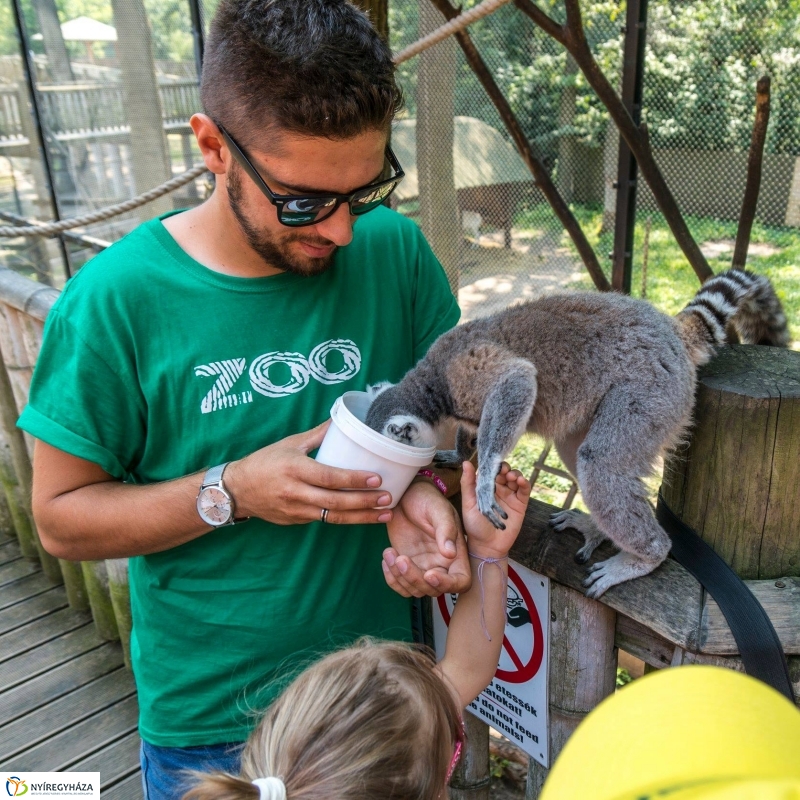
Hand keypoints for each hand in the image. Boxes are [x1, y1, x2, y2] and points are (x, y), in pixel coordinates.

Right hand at [226, 421, 394, 525]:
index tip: (377, 479)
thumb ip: (317, 435)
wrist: (236, 490)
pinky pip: (324, 520)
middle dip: (365, 502)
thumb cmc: (264, 462)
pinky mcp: (297, 521)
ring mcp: (296, 510)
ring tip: (384, 514)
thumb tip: (341, 418)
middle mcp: (296, 492)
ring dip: (361, 517)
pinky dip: (345, 519)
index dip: (354, 480)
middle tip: (388, 499)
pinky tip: (363, 516)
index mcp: (295, 469)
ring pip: (334, 517)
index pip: (330, 477)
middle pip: (336, 502)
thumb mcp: (289, 444)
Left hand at [382, 480, 470, 597]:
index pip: (460, 581)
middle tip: (401, 558)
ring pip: (415, 590)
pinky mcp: (406, 566)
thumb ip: (446, 530)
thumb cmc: (426, 498)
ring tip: (390, 552)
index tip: (429, 574)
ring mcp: (422, 567)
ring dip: (399, 577)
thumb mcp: (438, 510)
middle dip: (415, 579)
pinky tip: (387, 555)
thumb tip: (450, 553)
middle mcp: (441, 565)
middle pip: (433, 590)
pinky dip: (391, 578)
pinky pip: (400, 585)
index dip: (447, 584)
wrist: (404, 495)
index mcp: (456, 553)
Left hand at [461, 460, 529, 557]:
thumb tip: (466, 462)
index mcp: (486, 487)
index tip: (494, 463)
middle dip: (505, 468)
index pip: (492, 470)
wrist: (486, 545)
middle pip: (505, 472)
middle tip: (504, 470)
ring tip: (512, 477)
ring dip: (515, 474)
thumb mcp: (468, 503)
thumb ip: (468, 483)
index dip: (494, 465)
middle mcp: (498, 489)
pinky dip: (524, 483)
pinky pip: (524, 490)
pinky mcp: (520, 504)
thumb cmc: (474, 525)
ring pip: (515, 478)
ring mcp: (510, 495)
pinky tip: (521, 481)